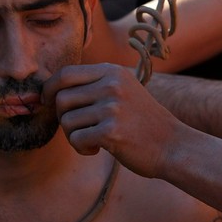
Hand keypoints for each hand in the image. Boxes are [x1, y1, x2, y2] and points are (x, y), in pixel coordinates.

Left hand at [43, 63, 176, 177]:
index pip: (65, 73)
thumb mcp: (123, 91)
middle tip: (78, 129)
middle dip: (62, 117)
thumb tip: (52, 90)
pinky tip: (98, 149)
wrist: (174, 146)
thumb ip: (94, 86)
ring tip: (92, 141)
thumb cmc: (143, 123)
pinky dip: (82, 149)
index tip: (46, 101)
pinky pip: (76, 139)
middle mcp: (111, 85)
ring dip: (73, 136)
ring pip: (66, 121)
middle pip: (61, 98)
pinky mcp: (111, 131)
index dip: (49, 88)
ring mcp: (111, 107)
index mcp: (112, 72)